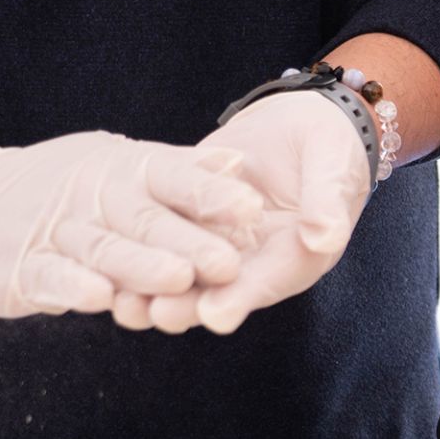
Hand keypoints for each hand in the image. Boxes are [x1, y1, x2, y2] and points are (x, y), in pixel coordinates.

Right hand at [0, 131, 259, 318]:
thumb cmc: (73, 190)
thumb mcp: (126, 171)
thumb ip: (182, 173)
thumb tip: (240, 163)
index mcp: (126, 170)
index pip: (173, 177)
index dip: (211, 193)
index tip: (253, 207)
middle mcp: (94, 195)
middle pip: (144, 219)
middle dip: (188, 241)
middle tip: (229, 264)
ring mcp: (56, 231)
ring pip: (103, 249)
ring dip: (140, 266)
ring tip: (177, 281)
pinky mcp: (20, 267)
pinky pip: (48, 274)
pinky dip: (71, 285)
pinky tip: (97, 297)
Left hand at [114, 91, 369, 334]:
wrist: (303, 123)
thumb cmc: (331, 147)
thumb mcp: (335, 169)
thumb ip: (328, 204)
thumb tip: (323, 238)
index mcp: (298, 256)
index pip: (269, 282)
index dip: (242, 298)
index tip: (216, 315)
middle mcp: (258, 261)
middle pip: (221, 291)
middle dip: (188, 306)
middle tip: (156, 314)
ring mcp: (224, 245)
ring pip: (188, 276)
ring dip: (156, 292)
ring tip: (123, 304)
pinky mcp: (195, 222)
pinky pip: (166, 243)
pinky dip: (139, 258)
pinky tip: (105, 268)